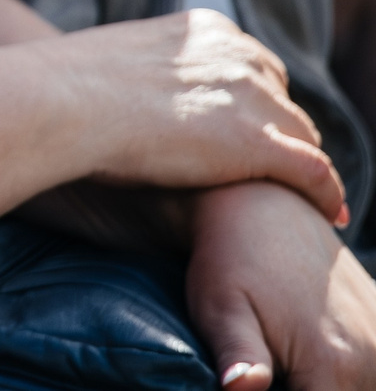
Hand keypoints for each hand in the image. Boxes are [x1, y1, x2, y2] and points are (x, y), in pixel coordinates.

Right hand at [68, 11, 344, 222]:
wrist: (60, 101)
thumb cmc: (67, 88)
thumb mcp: (122, 63)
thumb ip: (152, 75)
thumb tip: (136, 100)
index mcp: (208, 29)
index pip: (255, 70)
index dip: (254, 106)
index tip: (245, 133)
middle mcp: (239, 54)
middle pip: (282, 103)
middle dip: (279, 135)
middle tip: (268, 171)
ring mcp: (252, 97)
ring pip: (302, 138)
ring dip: (300, 167)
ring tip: (302, 198)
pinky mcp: (257, 142)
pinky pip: (315, 173)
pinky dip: (327, 195)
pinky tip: (330, 214)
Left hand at [188, 181, 375, 390]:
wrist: (259, 206)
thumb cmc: (228, 261)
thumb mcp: (219, 308)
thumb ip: (238, 356)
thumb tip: (241, 389)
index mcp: (332, 364)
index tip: (264, 382)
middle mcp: (372, 357)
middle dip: (304, 390)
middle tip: (271, 362)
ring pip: (359, 387)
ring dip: (324, 382)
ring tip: (285, 355)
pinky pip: (368, 369)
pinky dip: (344, 372)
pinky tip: (307, 346)